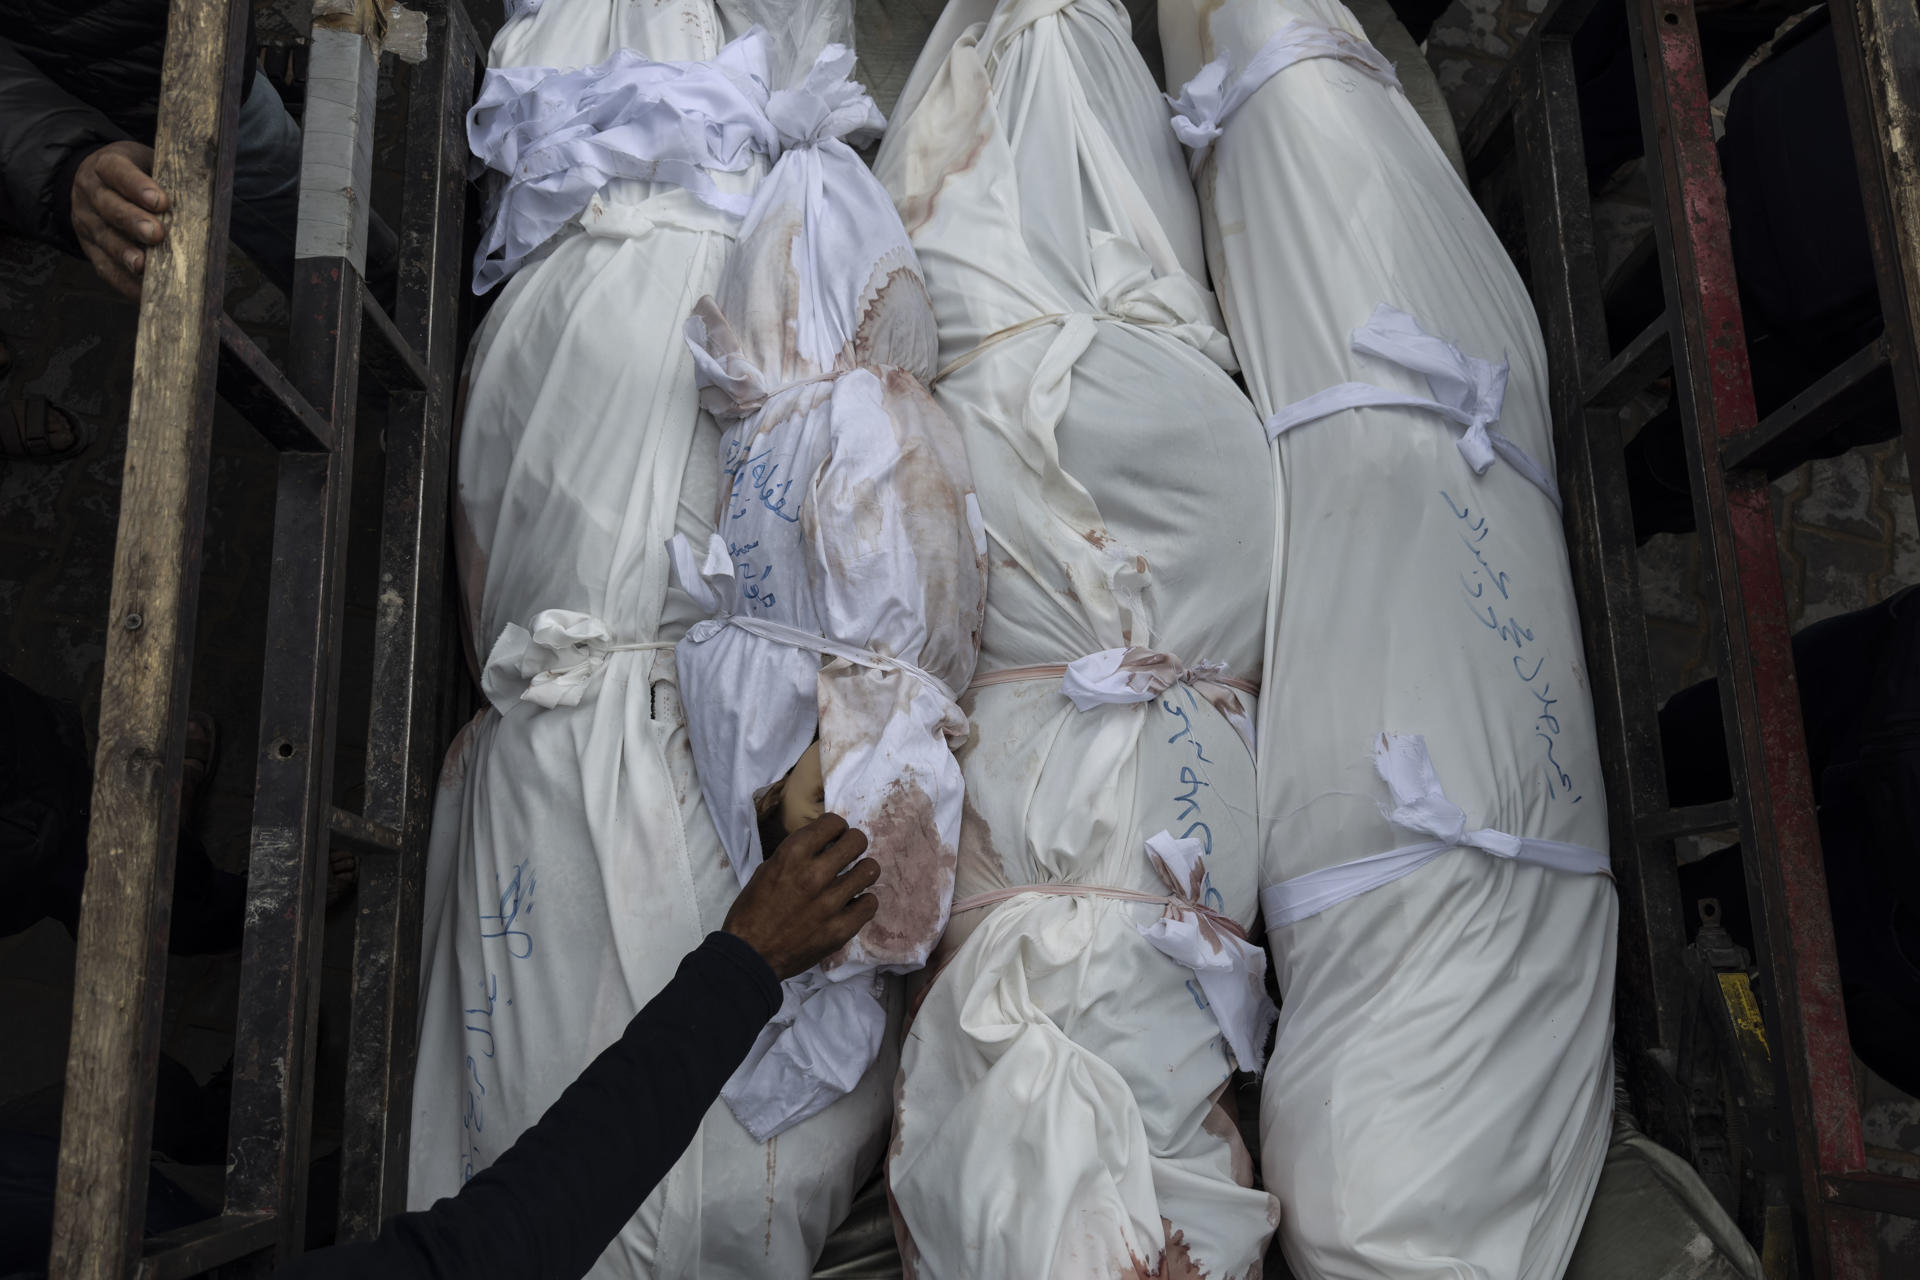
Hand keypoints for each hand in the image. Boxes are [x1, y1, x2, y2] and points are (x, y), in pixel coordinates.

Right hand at [70, 142, 167, 298]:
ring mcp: (87, 221)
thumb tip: (206, 197)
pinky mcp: (89, 248)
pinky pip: (103, 266)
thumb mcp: (147, 162)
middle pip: (108, 206)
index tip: (160, 201)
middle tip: (156, 235)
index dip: (136, 185)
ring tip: (143, 266)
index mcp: (105, 165)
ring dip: (124, 254)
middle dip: (132, 222)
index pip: (116, 171)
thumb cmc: (137, 173)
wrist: (96, 181)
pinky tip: (142, 293)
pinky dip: (123, 281)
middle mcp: (90, 192)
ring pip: (104, 238)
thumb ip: (167, 176)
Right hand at [722, 814, 878, 979]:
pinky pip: (870, 903)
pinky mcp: (841, 928)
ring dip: (862, 872)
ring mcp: (831, 902)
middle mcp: (815, 874)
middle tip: (847, 855)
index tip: (834, 837)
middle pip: (857, 841)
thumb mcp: (766, 870)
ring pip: (870, 870)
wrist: (750, 955)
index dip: (836, 828)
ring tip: (853, 879)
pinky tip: (852, 904)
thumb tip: (822, 845)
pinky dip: (863, 902)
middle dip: (853, 844)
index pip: (833, 822)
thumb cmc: (752, 911)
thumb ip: (796, 855)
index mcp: (792, 855)